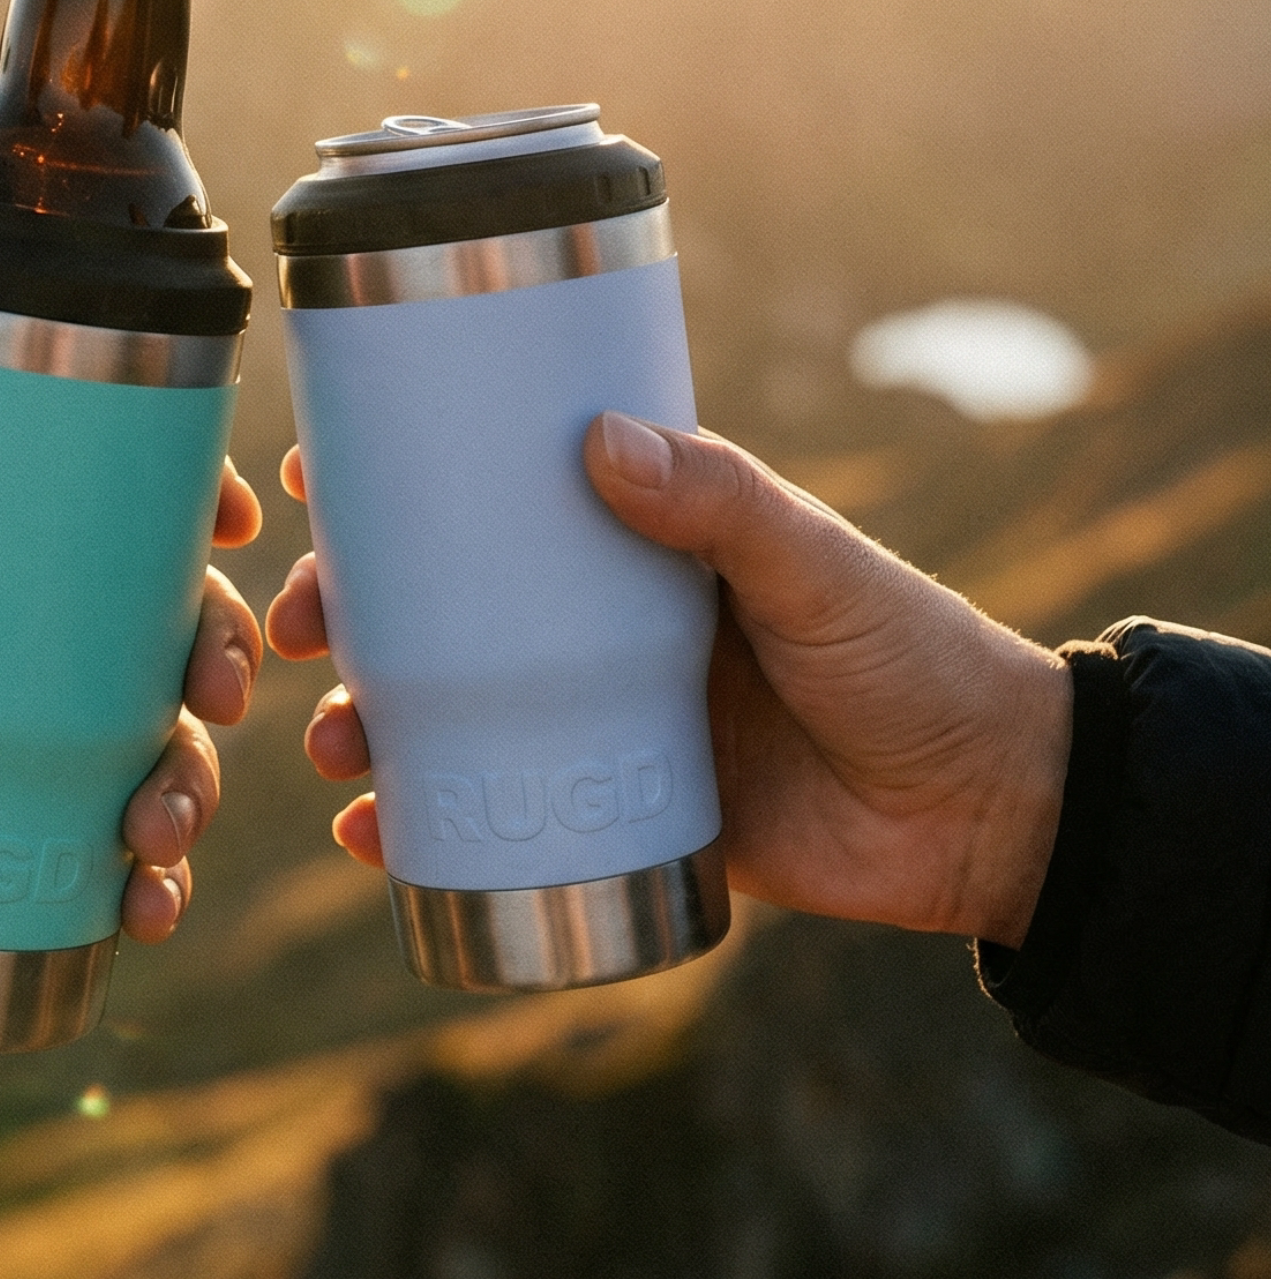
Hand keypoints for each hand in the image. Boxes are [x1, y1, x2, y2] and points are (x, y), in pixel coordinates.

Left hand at [0, 419, 263, 992]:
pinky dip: (147, 891)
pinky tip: (145, 910)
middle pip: (157, 642)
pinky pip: (107, 874)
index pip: (98, 528)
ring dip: (193, 786)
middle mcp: (12, 670)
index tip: (232, 514)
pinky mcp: (4, 868)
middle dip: (217, 657)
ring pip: (152, 759)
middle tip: (214, 688)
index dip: (184, 511)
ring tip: (162, 829)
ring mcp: (15, 773)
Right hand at [266, 420, 1069, 948]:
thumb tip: (595, 440)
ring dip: (368, 721)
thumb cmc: (913, 660)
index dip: (394, 487)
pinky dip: (423, 828)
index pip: (492, 497)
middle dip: (347, 616)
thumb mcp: (816, 568)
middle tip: (290, 631)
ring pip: (448, 715)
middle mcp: (597, 627)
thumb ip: (723, 505)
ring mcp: (600, 724)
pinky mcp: (616, 814)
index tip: (310, 479)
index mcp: (635, 546)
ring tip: (334, 745)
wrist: (988, 817)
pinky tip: (372, 838)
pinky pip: (496, 818)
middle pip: (438, 610)